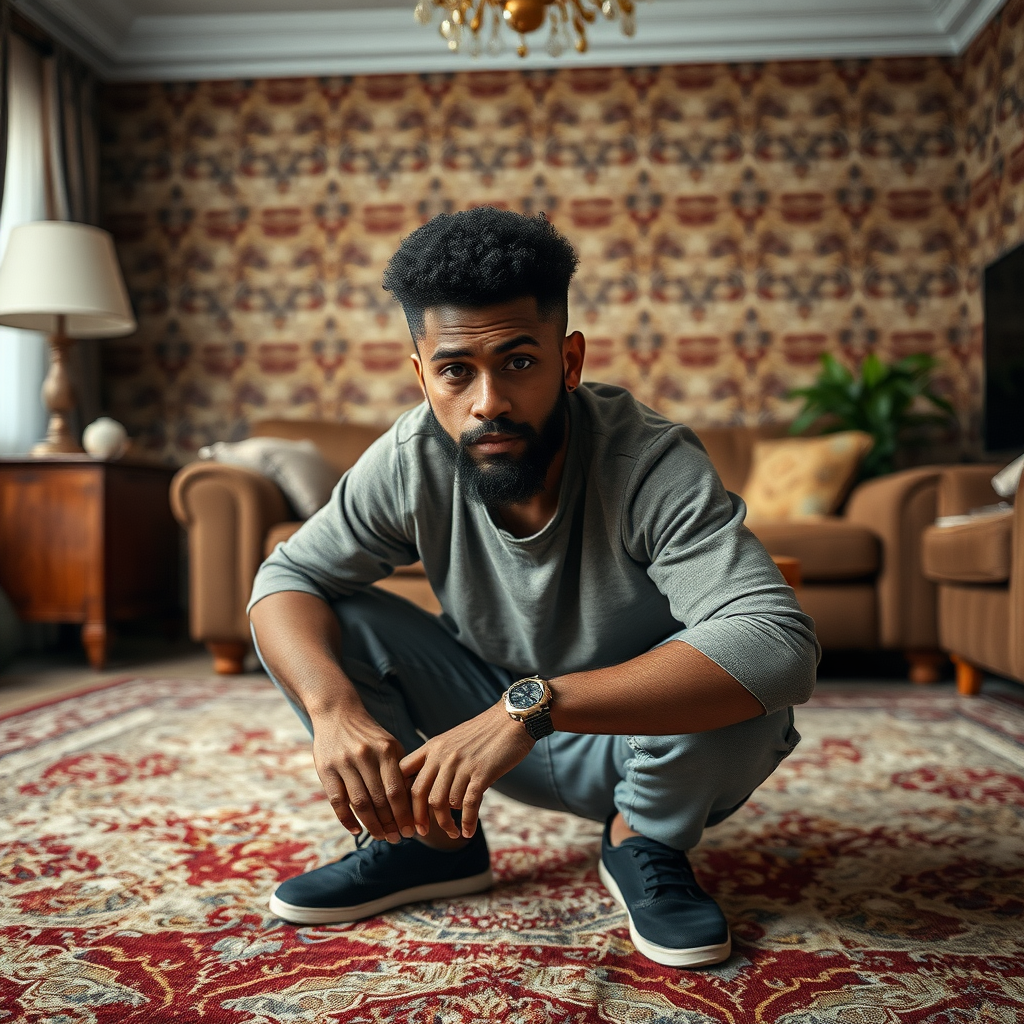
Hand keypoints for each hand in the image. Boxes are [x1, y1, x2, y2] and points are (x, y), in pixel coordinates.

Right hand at [310, 710, 414, 843]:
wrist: (337, 713)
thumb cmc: (369, 735)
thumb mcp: (389, 744)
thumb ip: (400, 769)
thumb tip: (415, 803)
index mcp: (386, 750)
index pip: (397, 790)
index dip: (404, 814)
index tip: (411, 831)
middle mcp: (365, 756)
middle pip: (379, 799)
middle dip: (390, 823)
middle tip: (397, 838)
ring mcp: (344, 763)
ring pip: (359, 803)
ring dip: (371, 825)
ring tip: (381, 837)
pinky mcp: (326, 770)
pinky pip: (337, 801)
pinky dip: (346, 819)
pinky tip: (356, 830)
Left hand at [399, 703, 534, 839]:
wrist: (512, 719)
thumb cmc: (484, 732)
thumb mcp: (452, 739)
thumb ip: (438, 759)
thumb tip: (429, 787)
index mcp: (433, 747)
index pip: (404, 773)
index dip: (401, 795)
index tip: (405, 812)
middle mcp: (443, 755)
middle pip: (420, 793)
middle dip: (419, 817)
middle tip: (422, 832)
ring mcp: (462, 764)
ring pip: (444, 803)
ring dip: (447, 823)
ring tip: (453, 833)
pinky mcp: (482, 773)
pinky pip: (468, 804)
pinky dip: (466, 822)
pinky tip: (468, 832)